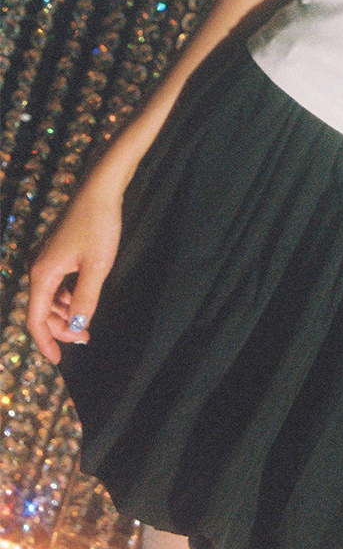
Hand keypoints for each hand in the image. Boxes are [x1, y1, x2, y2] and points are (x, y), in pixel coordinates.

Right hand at [27, 179, 123, 362]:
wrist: (100, 189)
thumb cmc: (99, 225)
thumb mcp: (97, 266)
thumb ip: (85, 299)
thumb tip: (77, 327)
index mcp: (43, 274)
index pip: (36, 319)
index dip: (45, 342)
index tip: (57, 360)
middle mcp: (39, 267)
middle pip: (42, 310)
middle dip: (61, 328)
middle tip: (85, 338)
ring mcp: (47, 258)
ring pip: (50, 297)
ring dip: (65, 313)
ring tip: (86, 323)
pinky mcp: (58, 251)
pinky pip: (57, 283)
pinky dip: (67, 296)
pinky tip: (83, 299)